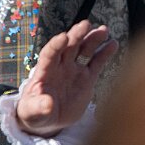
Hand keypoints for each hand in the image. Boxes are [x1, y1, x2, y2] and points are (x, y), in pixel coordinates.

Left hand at [16, 21, 116, 136]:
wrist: (47, 120)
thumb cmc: (34, 113)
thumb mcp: (32, 113)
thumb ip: (38, 107)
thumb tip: (47, 104)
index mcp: (44, 72)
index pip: (49, 54)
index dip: (55, 45)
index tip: (64, 37)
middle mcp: (59, 68)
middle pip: (68, 47)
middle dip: (76, 35)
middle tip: (86, 25)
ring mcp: (74, 71)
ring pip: (83, 51)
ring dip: (92, 40)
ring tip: (103, 30)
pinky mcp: (86, 79)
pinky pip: (96, 63)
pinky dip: (104, 53)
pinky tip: (112, 44)